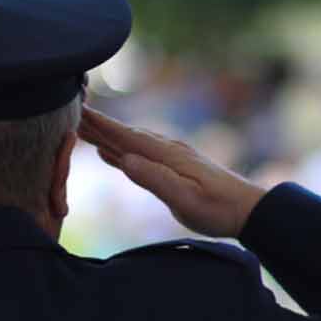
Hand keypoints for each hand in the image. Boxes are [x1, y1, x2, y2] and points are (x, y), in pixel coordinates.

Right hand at [78, 106, 266, 238]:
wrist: (250, 210)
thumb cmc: (218, 209)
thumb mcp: (185, 199)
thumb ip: (155, 179)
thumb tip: (125, 159)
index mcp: (166, 156)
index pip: (126, 136)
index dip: (101, 125)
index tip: (78, 111)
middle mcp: (166, 151)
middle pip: (125, 135)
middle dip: (97, 126)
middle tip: (69, 114)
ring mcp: (171, 158)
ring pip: (130, 143)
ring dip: (106, 136)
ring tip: (83, 130)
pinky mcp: (174, 168)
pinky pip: (140, 154)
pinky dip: (121, 150)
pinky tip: (111, 152)